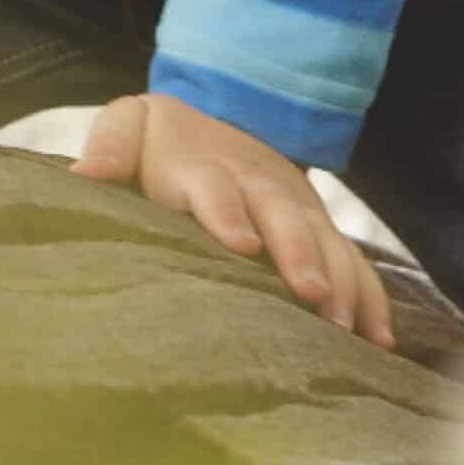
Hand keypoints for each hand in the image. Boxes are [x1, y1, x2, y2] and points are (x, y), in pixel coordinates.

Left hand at [72, 92, 393, 349]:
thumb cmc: (163, 140)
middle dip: (298, 255)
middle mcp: (259, 189)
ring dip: (341, 284)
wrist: (218, 121)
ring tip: (346, 329)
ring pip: (327, 245)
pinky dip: (371, 301)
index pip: (216, 190)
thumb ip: (111, 144)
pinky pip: (355, 265)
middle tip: (311, 295)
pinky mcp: (320, 232)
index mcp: (206, 169)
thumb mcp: (133, 123)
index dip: (227, 214)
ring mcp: (297, 211)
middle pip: (283, 220)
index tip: (240, 244)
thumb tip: (83, 174)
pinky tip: (380, 343)